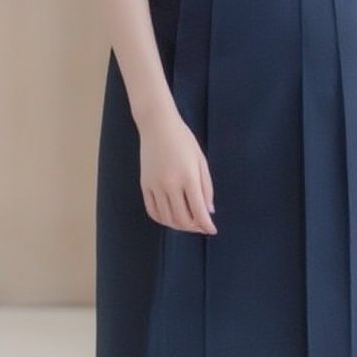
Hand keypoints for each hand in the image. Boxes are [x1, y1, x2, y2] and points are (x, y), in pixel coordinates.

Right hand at [139, 103, 216, 235]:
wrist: (157, 125)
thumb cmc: (183, 140)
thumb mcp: (200, 160)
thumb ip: (206, 187)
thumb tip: (209, 211)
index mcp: (188, 177)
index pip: (198, 211)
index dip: (206, 225)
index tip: (212, 230)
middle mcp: (170, 184)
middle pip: (182, 219)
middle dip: (194, 227)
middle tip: (201, 226)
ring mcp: (155, 186)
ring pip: (167, 218)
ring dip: (179, 226)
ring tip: (188, 222)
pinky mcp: (144, 185)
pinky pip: (152, 211)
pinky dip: (163, 219)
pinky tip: (171, 218)